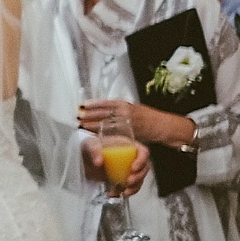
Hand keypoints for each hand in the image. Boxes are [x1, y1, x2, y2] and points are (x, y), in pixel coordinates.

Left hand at [77, 100, 194, 150]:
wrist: (162, 125)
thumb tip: (102, 110)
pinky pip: (115, 134)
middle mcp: (125, 112)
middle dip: (89, 116)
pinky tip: (96, 136)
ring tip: (82, 126)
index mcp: (124, 104)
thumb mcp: (131, 108)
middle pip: (103, 113)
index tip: (81, 106)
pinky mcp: (131, 134)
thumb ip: (118, 110)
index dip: (93, 105)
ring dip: (94, 125)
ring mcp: (127, 123)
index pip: (105, 103)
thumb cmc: (146, 117)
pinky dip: (105, 135)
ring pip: (107, 123)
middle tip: (77, 118)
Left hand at [81, 136, 149, 194]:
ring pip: (139, 180)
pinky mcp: (122, 179)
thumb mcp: (89, 145)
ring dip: (134, 188)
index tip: (133, 168)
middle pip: (144, 168)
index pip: (143, 152)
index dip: (142, 161)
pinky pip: (128, 188)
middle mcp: (130, 157)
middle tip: (128, 182)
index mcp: (127, 146)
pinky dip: (122, 192)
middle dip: (139, 177)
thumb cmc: (88, 147)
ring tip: (124, 192)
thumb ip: (94, 151)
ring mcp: (127, 169)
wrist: (82, 159)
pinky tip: (113, 193)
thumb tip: (99, 162)